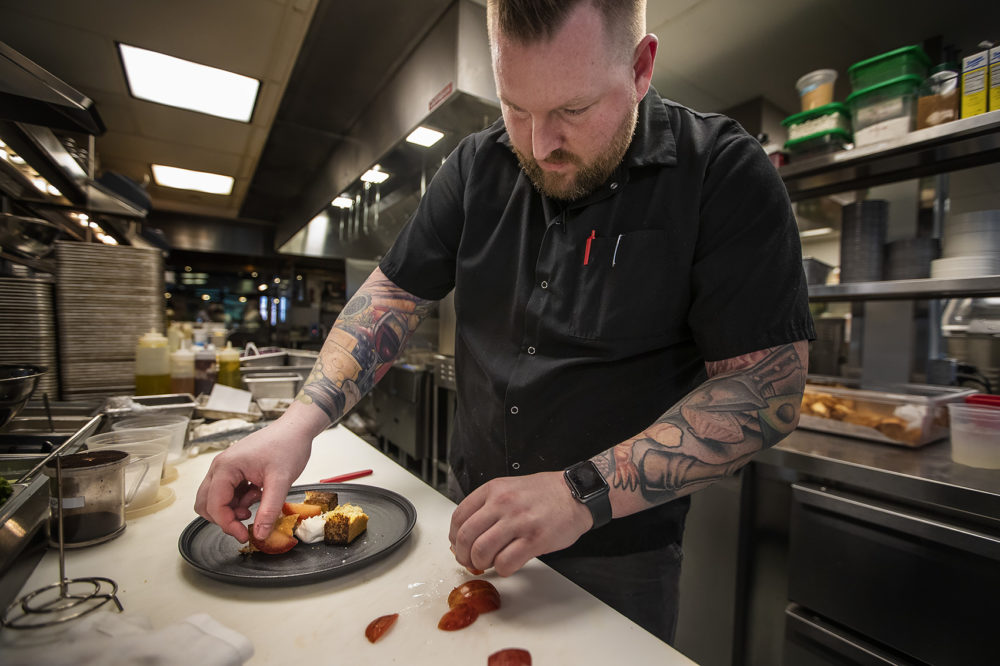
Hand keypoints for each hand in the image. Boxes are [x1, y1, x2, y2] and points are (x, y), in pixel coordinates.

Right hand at [193, 422, 311, 541]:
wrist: (296, 428)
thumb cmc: (288, 446)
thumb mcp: (281, 481)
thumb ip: (269, 510)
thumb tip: (260, 534)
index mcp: (226, 467)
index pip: (214, 505)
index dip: (228, 525)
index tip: (245, 536)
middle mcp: (220, 467)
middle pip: (206, 503)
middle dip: (225, 517)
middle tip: (248, 523)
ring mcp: (226, 468)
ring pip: (217, 499)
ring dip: (234, 508)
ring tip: (258, 500)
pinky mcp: (235, 470)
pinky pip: (228, 493)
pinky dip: (240, 500)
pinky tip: (259, 493)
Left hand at [449, 472, 593, 576]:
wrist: (575, 494)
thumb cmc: (544, 493)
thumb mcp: (509, 488)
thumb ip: (487, 507)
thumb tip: (465, 536)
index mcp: (493, 490)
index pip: (458, 517)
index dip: (454, 538)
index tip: (459, 546)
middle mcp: (502, 503)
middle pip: (465, 537)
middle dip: (463, 556)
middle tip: (471, 561)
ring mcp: (518, 521)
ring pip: (481, 552)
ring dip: (482, 564)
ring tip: (490, 563)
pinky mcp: (534, 539)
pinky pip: (505, 563)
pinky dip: (502, 570)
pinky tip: (508, 564)